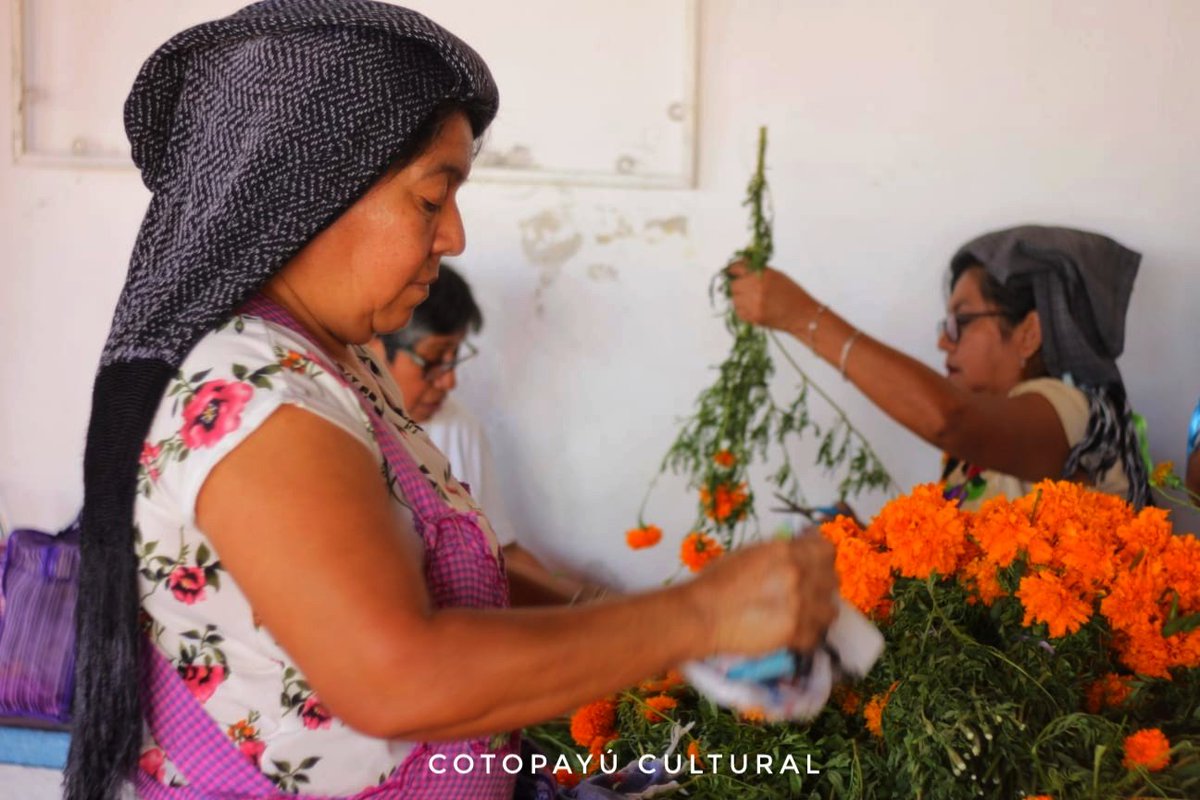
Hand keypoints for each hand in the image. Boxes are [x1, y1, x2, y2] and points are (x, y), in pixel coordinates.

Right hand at [688, 535, 837, 657]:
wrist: (702, 615)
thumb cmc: (716, 582)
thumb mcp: (749, 553)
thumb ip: (780, 552)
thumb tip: (799, 551)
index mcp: (785, 551)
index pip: (825, 548)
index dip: (821, 554)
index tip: (815, 559)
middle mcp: (797, 575)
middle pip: (832, 578)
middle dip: (821, 582)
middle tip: (806, 588)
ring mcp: (799, 606)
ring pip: (831, 608)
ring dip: (819, 609)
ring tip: (802, 612)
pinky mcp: (795, 633)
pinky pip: (817, 634)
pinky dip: (808, 633)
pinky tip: (792, 629)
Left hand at [727, 262, 811, 331]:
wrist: (803, 315)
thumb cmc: (793, 294)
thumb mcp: (777, 276)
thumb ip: (759, 272)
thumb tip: (743, 269)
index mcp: (763, 275)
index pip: (738, 268)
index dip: (734, 269)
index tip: (732, 271)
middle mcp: (756, 288)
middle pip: (734, 285)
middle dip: (738, 285)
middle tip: (744, 288)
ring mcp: (754, 304)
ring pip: (735, 300)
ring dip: (740, 298)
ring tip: (751, 299)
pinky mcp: (754, 317)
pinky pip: (739, 312)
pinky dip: (743, 310)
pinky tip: (753, 308)